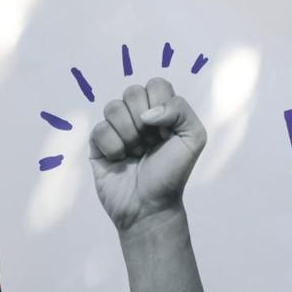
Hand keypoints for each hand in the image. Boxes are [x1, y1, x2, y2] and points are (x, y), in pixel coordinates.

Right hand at [90, 78, 206, 231]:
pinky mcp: (98, 143)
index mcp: (161, 110)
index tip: (167, 132)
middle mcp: (138, 115)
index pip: (156, 84)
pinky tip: (121, 160)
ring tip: (136, 153)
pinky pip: (99, 129)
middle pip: (132, 91)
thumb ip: (180, 110)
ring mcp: (116, 128)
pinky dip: (113, 147)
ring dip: (129, 135)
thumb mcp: (193, 138)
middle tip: (151, 143)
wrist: (150, 206)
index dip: (160, 105)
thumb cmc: (172, 174)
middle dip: (144, 121)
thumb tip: (147, 112)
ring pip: (113, 107)